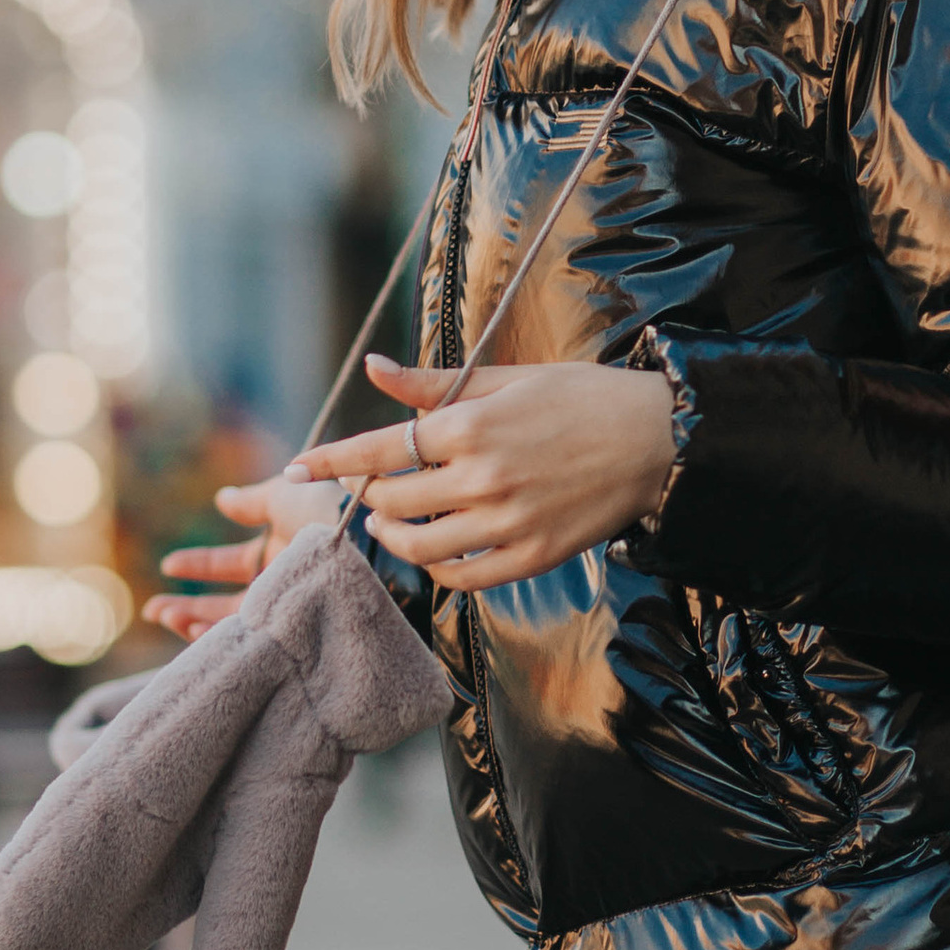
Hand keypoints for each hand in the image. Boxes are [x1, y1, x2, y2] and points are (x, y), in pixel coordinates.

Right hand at [154, 470, 340, 639]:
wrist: (366, 544)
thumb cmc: (330, 511)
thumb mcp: (286, 496)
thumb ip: (252, 502)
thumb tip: (222, 499)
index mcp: (282, 554)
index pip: (232, 565)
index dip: (200, 564)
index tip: (169, 565)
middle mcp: (284, 588)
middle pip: (228, 604)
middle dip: (188, 606)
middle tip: (154, 611)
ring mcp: (288, 614)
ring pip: (236, 629)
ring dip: (196, 624)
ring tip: (167, 618)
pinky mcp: (292, 637)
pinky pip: (252, 648)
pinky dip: (222, 642)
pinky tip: (196, 634)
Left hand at [289, 350, 675, 593]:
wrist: (657, 440)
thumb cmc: (582, 398)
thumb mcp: (507, 378)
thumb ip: (433, 385)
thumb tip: (374, 371)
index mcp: (472, 425)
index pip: (379, 449)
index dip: (329, 461)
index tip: (292, 469)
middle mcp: (483, 477)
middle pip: (392, 500)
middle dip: (367, 496)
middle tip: (366, 490)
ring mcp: (507, 523)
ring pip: (418, 547)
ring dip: (392, 537)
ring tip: (389, 524)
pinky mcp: (531, 557)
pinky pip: (462, 578)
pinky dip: (437, 569)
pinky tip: (435, 551)